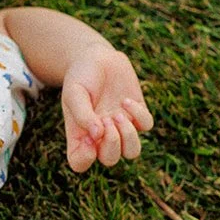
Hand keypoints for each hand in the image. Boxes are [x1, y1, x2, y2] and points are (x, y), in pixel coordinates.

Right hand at [61, 46, 153, 172]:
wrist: (97, 57)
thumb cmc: (80, 77)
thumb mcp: (74, 93)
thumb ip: (82, 115)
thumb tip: (98, 135)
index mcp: (80, 135)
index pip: (80, 163)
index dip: (85, 157)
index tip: (87, 137)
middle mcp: (101, 136)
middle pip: (111, 159)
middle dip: (111, 142)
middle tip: (105, 119)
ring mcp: (121, 127)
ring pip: (133, 151)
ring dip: (128, 136)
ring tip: (118, 115)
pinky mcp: (138, 114)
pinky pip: (146, 126)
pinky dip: (138, 115)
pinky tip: (125, 101)